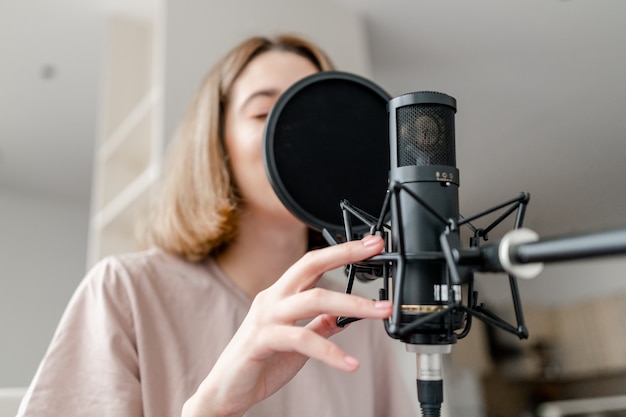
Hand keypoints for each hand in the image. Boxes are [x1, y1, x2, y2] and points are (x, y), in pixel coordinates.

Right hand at [182, 235, 391, 416]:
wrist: (226, 392)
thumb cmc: (260, 363)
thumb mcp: (298, 342)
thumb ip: (319, 326)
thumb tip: (345, 316)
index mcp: (280, 295)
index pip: (312, 264)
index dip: (340, 251)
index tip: (369, 245)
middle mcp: (272, 299)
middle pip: (310, 266)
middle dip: (344, 254)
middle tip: (375, 249)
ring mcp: (265, 317)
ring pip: (314, 300)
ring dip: (352, 304)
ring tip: (380, 311)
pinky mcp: (261, 340)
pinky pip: (302, 339)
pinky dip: (330, 351)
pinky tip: (351, 363)